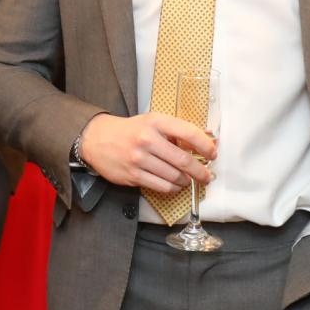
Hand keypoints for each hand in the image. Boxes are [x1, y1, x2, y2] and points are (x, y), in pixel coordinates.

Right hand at [74, 112, 213, 195]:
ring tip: (189, 180)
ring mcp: (139, 159)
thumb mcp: (152, 121)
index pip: (188, 133)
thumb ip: (177, 130)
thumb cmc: (130, 130)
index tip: (212, 154)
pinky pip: (161, 186)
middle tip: (207, 176)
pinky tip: (175, 185)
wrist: (97, 139)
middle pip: (183, 160)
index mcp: (155, 122)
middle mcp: (147, 140)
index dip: (205, 146)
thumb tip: (207, 138)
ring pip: (174, 176)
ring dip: (186, 181)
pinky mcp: (133, 175)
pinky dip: (173, 188)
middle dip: (200, 171)